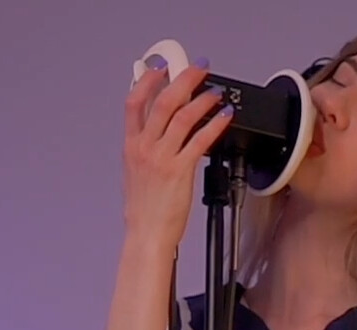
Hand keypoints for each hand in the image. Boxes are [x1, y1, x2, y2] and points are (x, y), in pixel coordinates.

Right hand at [122, 62, 233, 248]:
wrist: (147, 234)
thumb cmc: (144, 211)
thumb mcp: (136, 173)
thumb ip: (145, 150)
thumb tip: (157, 134)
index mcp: (131, 146)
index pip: (134, 102)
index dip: (148, 80)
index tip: (161, 67)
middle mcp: (145, 148)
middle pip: (163, 102)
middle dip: (183, 79)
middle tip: (198, 68)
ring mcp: (162, 158)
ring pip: (183, 117)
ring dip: (202, 99)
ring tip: (215, 92)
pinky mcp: (180, 171)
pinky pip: (200, 141)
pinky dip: (215, 125)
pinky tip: (224, 118)